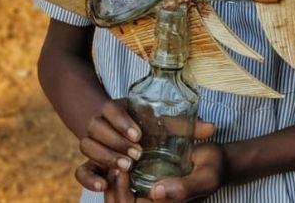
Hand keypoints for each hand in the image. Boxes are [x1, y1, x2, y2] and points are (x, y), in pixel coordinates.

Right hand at [75, 101, 216, 199]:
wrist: (122, 131)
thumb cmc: (148, 126)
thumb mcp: (165, 124)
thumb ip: (186, 127)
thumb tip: (212, 129)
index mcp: (113, 108)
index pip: (110, 109)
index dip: (121, 121)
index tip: (138, 134)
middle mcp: (98, 122)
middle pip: (96, 128)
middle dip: (115, 141)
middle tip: (136, 155)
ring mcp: (92, 141)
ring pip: (87, 145)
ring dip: (105, 156)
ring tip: (126, 167)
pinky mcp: (91, 161)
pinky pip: (82, 169)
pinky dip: (89, 178)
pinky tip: (104, 185)